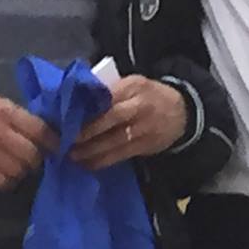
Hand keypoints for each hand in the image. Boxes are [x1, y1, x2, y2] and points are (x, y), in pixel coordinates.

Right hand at [0, 91, 56, 188]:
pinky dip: (8, 180)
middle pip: (31, 154)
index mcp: (5, 112)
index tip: (58, 147)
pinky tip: (7, 174)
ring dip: (23, 170)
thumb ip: (20, 117)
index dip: (53, 141)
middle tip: (37, 157)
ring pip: (18, 171)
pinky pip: (1, 182)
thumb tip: (45, 132)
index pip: (39, 130)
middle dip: (38, 158)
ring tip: (21, 165)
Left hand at [67, 76, 189, 169]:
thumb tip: (77, 100)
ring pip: (114, 141)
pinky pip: (121, 155)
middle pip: (110, 119)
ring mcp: (144, 127)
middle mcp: (140, 106)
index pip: (106, 96)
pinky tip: (88, 163)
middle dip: (87, 132)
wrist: (182, 111)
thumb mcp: (132, 84)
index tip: (66, 118)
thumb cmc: (148, 95)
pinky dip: (102, 161)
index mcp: (133, 86)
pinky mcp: (146, 145)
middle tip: (66, 141)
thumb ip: (109, 90)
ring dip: (91, 150)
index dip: (87, 109)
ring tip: (72, 156)